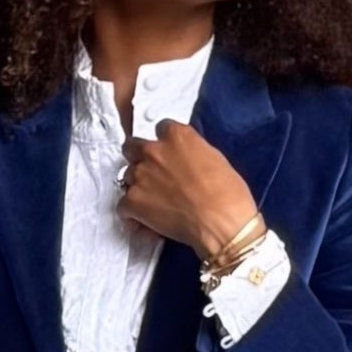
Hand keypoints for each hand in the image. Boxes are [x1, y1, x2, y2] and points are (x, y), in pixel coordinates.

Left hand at [117, 119, 260, 259]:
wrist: (222, 223)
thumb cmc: (227, 195)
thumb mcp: (215, 158)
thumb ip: (193, 151)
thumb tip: (186, 159)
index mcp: (177, 136)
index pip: (161, 128)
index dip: (164, 144)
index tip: (168, 153)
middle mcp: (154, 151)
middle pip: (133, 147)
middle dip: (140, 158)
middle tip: (153, 174)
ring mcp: (140, 176)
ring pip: (127, 176)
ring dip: (138, 187)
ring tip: (154, 202)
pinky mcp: (133, 201)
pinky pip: (123, 205)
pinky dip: (133, 214)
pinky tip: (146, 221)